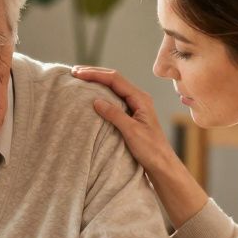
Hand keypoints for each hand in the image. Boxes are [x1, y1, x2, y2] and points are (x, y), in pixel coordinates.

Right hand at [72, 65, 208, 226]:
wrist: (162, 164)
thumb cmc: (150, 150)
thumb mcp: (131, 132)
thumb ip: (115, 115)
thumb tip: (96, 100)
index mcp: (140, 98)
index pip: (115, 79)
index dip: (95, 74)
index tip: (78, 74)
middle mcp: (139, 98)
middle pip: (114, 79)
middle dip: (94, 73)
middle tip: (75, 72)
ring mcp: (136, 105)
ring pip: (114, 86)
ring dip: (97, 80)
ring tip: (80, 78)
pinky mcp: (132, 113)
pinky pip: (114, 97)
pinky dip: (101, 92)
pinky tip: (92, 94)